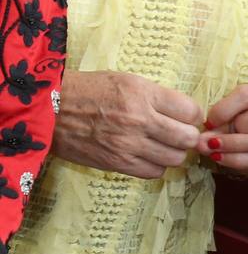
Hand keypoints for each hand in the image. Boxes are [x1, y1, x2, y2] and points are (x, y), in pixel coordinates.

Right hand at [49, 69, 202, 176]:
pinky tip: (147, 155)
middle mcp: (139, 119)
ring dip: (173, 153)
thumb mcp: (126, 81)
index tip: (186, 117)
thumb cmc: (89, 91)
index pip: (191, 111)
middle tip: (178, 134)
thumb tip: (187, 115)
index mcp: (142, 94)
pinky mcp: (118, 163)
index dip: (193, 116)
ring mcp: (129, 144)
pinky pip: (154, 172)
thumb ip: (157, 97)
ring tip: (161, 145)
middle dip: (188, 137)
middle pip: (187, 138)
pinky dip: (156, 166)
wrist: (50, 108)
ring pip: (175, 158)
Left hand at [203, 84, 247, 176]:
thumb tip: (203, 143)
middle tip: (214, 141)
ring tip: (215, 153)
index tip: (208, 123)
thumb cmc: (230, 119)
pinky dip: (240, 161)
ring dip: (238, 149)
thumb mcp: (221, 115)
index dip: (224, 110)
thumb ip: (213, 125)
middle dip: (238, 129)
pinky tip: (223, 159)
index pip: (247, 96)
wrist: (241, 138)